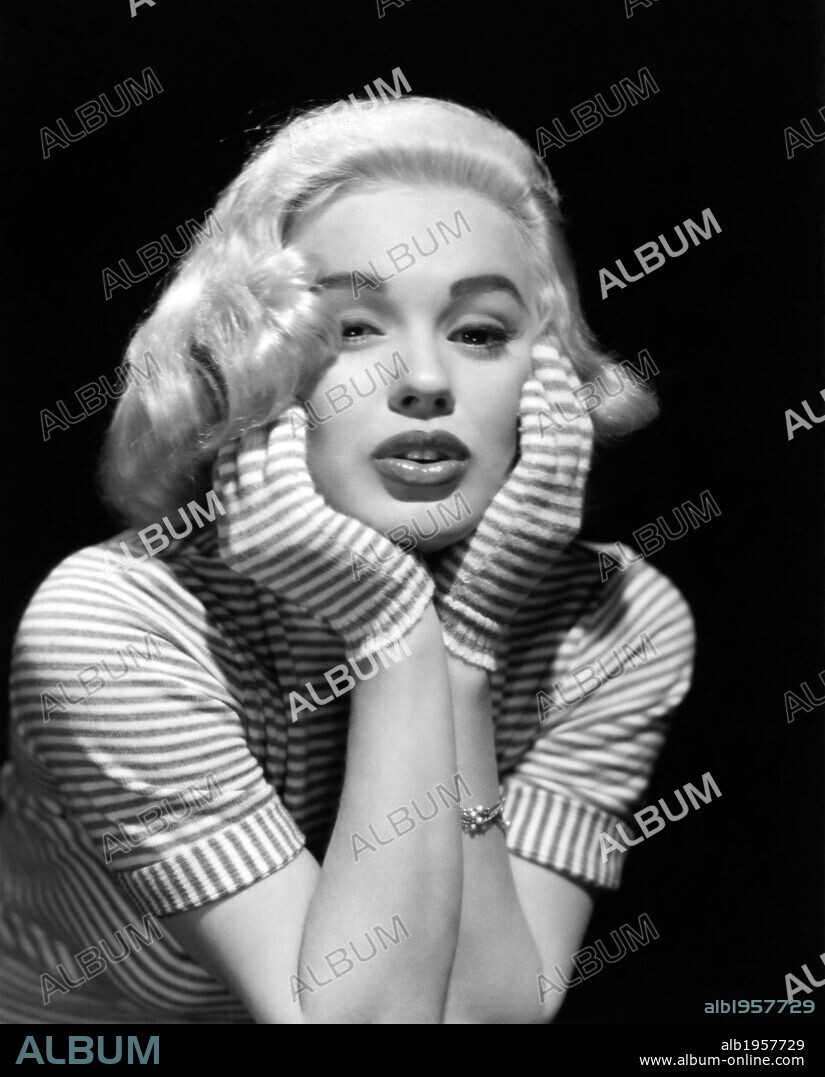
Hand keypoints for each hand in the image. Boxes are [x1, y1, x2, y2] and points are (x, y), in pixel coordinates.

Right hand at [213, 406, 433, 659]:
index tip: (254, 419)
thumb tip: (263, 462)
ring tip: (285, 403)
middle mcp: (240, 539)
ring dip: (268, 424)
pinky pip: (283, 460)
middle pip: (233, 465)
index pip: (223, 482)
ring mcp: (264, 529)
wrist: (375, 603)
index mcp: (235, 548)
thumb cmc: (344, 569)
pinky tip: (299, 416)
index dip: (236, 446)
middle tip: (267, 399)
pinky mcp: (295, 517)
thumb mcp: (295, 541)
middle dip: (248, 429)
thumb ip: (272, 512)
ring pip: (255, 457)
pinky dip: (288, 433)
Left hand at [430, 342, 592, 669]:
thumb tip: (473, 447)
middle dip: (564, 388)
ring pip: (569, 438)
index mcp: (552, 510)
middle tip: (548, 353)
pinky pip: (550, 453)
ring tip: (542, 362)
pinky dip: (545, 419)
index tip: (543, 372)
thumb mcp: (485, 519)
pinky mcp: (537, 512)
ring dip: (557, 394)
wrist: (460, 615)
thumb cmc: (460, 569)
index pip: (568, 445)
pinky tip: (531, 394)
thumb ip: (492, 487)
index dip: (561, 404)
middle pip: (577, 434)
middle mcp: (562, 508)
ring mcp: (554, 510)